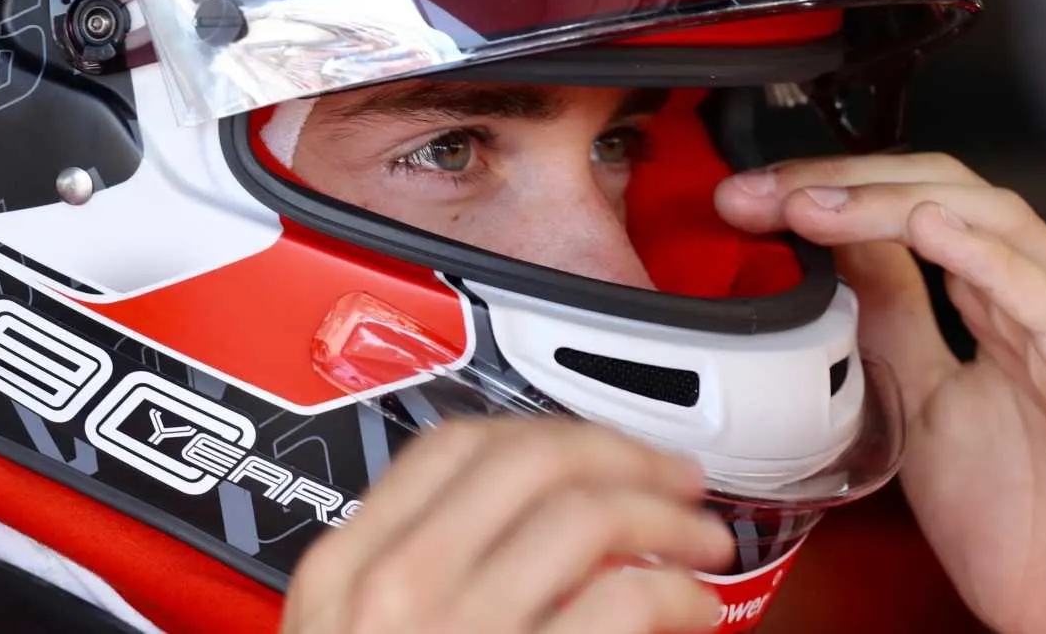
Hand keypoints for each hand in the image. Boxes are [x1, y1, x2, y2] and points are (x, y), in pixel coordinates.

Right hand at [282, 417, 734, 633]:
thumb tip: (520, 529)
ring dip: (665, 516)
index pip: (450, 448)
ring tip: (702, 541)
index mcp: (343, 576)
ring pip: (583, 515)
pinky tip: (695, 611)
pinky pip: (623, 602)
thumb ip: (411, 586)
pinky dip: (677, 595)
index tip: (592, 448)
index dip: (542, 433)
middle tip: (673, 478)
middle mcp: (394, 593)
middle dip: (621, 454)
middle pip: (526, 461)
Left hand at [715, 154, 1045, 633]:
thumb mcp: (919, 402)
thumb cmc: (1023, 526)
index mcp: (1010, 301)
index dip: (836, 187)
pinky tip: (928, 227)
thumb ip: (892, 318)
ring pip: (998, 226)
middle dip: (850, 184)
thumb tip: (838, 246)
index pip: (922, 203)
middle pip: (952, 196)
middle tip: (766, 194)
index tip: (752, 198)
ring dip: (895, 204)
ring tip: (817, 204)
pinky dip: (989, 257)